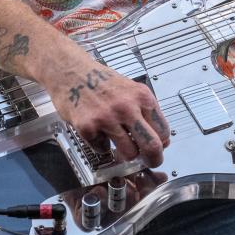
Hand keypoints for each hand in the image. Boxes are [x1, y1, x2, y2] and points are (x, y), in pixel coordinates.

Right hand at [48, 64, 169, 166]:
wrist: (71, 71)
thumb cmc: (101, 81)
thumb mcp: (131, 90)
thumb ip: (145, 112)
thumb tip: (160, 138)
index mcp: (142, 97)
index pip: (163, 130)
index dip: (162, 143)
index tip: (158, 148)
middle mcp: (127, 107)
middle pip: (151, 145)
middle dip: (153, 159)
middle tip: (149, 162)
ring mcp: (107, 118)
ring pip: (129, 153)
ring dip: (125, 154)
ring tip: (119, 145)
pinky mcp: (88, 127)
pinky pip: (102, 149)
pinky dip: (102, 145)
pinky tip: (98, 132)